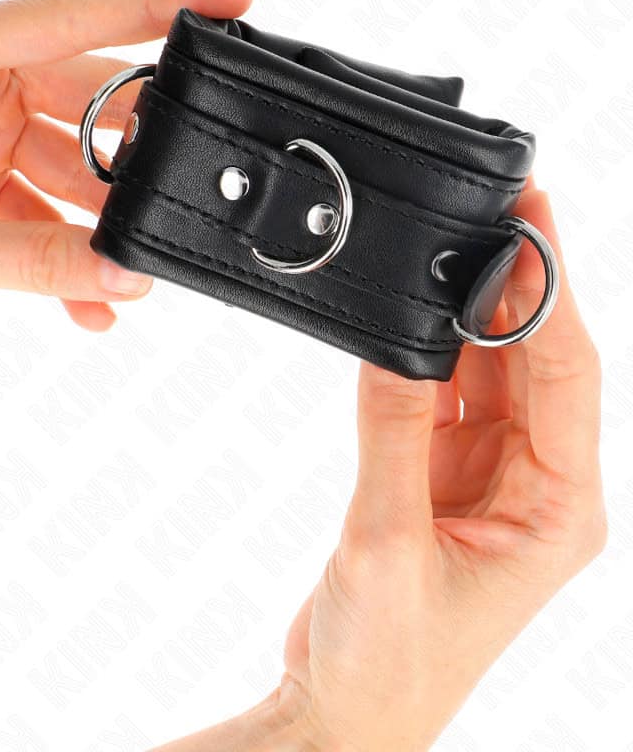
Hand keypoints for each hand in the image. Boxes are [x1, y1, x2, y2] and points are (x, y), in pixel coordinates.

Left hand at [0, 0, 251, 328]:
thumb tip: (123, 272)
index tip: (228, 0)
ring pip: (75, 169)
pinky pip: (47, 215)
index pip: (68, 21)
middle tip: (181, 188)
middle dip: (135, 155)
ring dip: (102, 223)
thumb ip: (27, 259)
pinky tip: (91, 303)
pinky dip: (69, 257)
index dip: (153, 9)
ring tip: (128, 270)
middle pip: (88, 103)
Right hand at [153, 183, 604, 750]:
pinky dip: (427, 356)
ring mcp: (488, 478)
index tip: (534, 224)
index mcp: (560, 511)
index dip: (552, 295)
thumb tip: (393, 344)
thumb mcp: (388, 541)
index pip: (568, 377)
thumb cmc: (388, 660)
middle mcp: (537, 488)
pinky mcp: (439, 476)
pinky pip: (441, 398)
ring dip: (471, 318)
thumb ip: (392, 435)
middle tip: (497, 213)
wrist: (347, 707)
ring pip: (489, 374)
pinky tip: (414, 317)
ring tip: (454, 250)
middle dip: (518, 289)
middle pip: (536, 364)